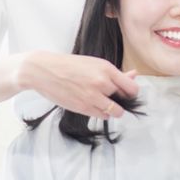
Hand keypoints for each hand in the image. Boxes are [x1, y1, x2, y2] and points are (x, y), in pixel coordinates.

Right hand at [15, 51, 138, 118]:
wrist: (45, 71)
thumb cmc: (70, 65)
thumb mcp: (94, 64)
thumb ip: (115, 73)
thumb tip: (134, 75)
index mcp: (106, 68)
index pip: (132, 88)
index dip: (131, 92)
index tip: (126, 92)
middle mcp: (102, 82)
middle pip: (125, 99)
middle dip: (120, 99)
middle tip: (111, 95)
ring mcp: (92, 96)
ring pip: (116, 112)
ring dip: (113, 109)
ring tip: (104, 102)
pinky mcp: (83, 107)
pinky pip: (102, 116)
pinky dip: (102, 113)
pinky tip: (94, 105)